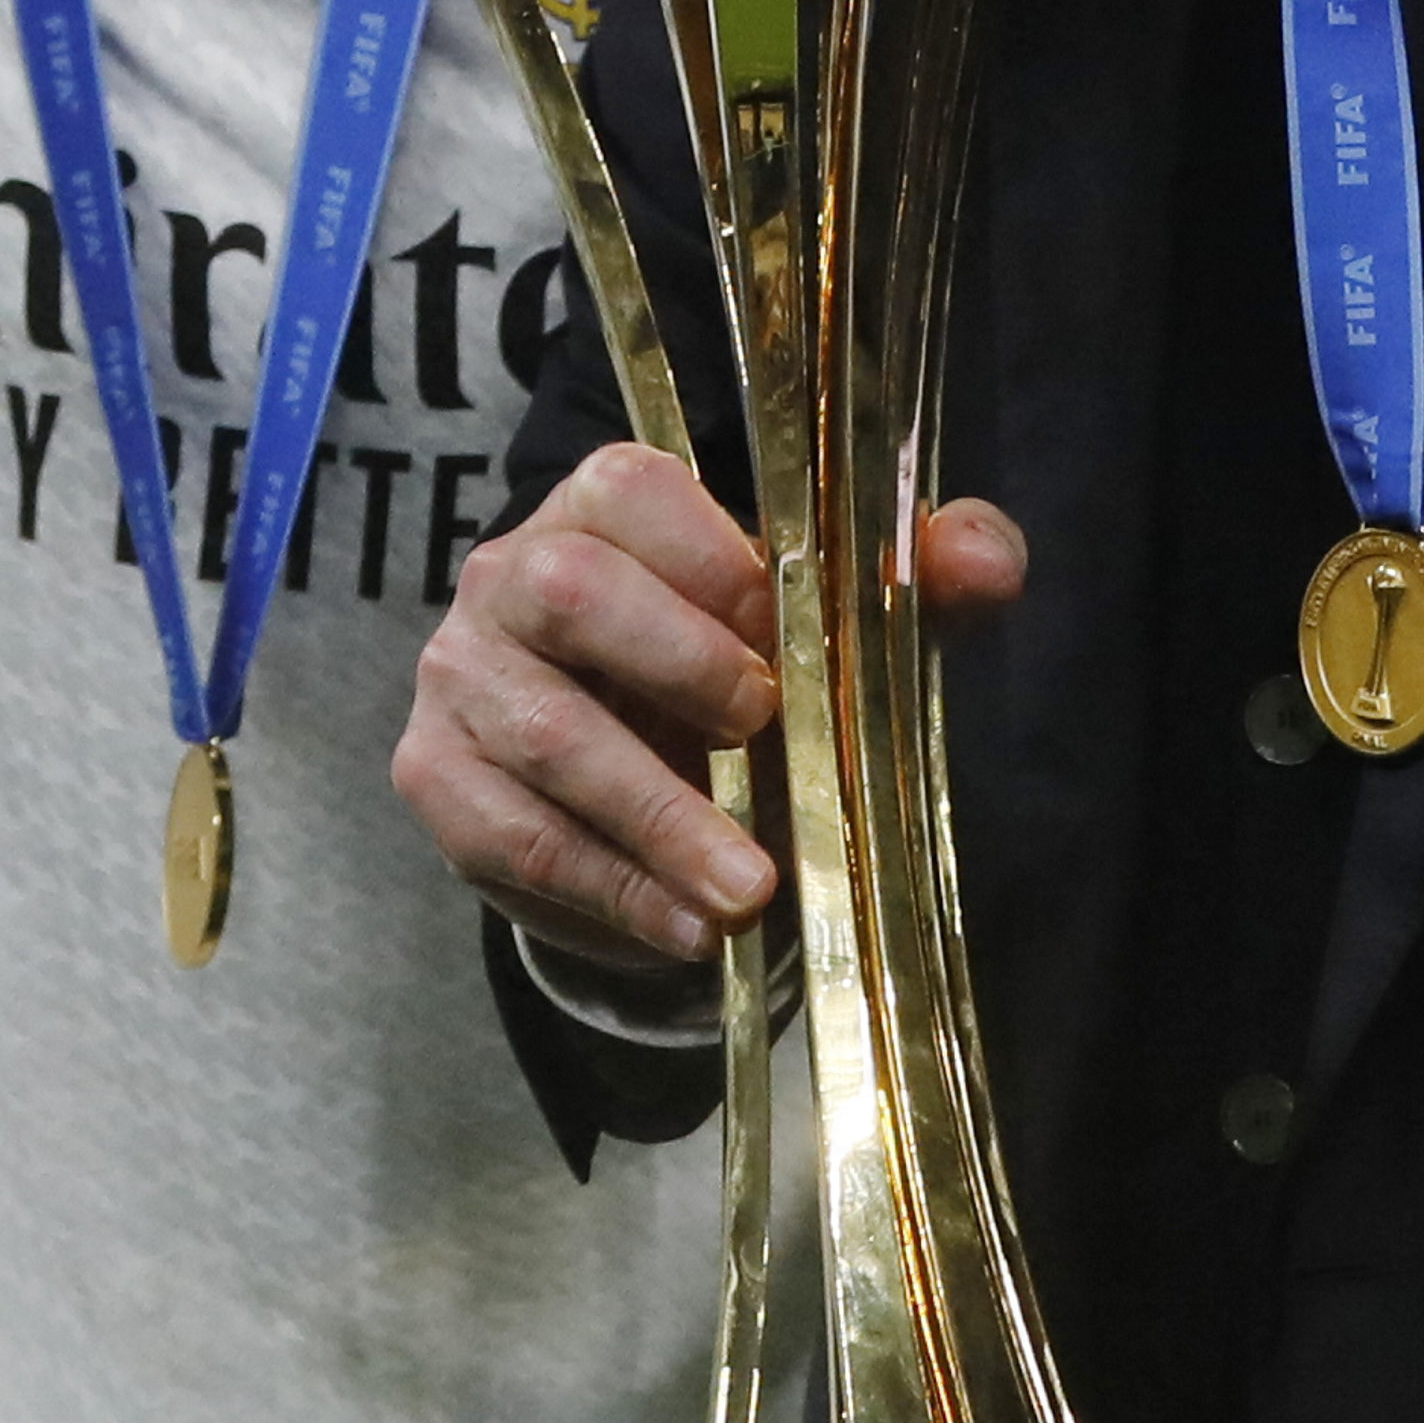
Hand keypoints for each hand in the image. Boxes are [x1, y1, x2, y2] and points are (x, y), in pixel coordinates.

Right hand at [396, 441, 1024, 965]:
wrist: (639, 769)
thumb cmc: (744, 670)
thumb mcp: (839, 620)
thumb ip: (915, 579)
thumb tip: (988, 563)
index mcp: (604, 502)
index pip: (636, 492)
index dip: (716, 561)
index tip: (786, 641)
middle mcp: (511, 571)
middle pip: (571, 596)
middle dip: (679, 674)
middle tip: (765, 743)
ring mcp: (461, 676)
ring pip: (544, 738)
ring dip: (655, 824)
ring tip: (746, 895)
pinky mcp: (435, 779)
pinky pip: (510, 839)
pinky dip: (607, 892)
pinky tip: (685, 930)